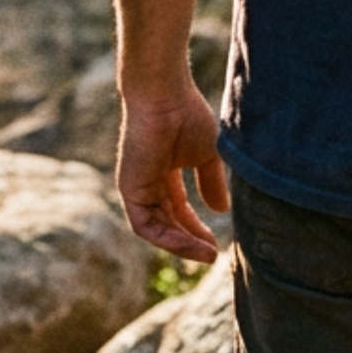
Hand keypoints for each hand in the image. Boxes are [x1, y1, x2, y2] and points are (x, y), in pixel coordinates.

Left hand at [116, 83, 229, 263]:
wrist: (165, 97)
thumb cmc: (186, 115)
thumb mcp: (206, 156)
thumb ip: (211, 183)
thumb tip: (221, 211)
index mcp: (164, 172)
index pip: (178, 210)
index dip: (196, 228)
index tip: (216, 244)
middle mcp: (149, 182)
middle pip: (168, 223)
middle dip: (190, 242)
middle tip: (212, 256)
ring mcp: (138, 187)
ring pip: (158, 229)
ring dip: (182, 245)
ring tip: (207, 254)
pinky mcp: (130, 190)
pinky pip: (147, 226)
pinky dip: (168, 238)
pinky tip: (191, 244)